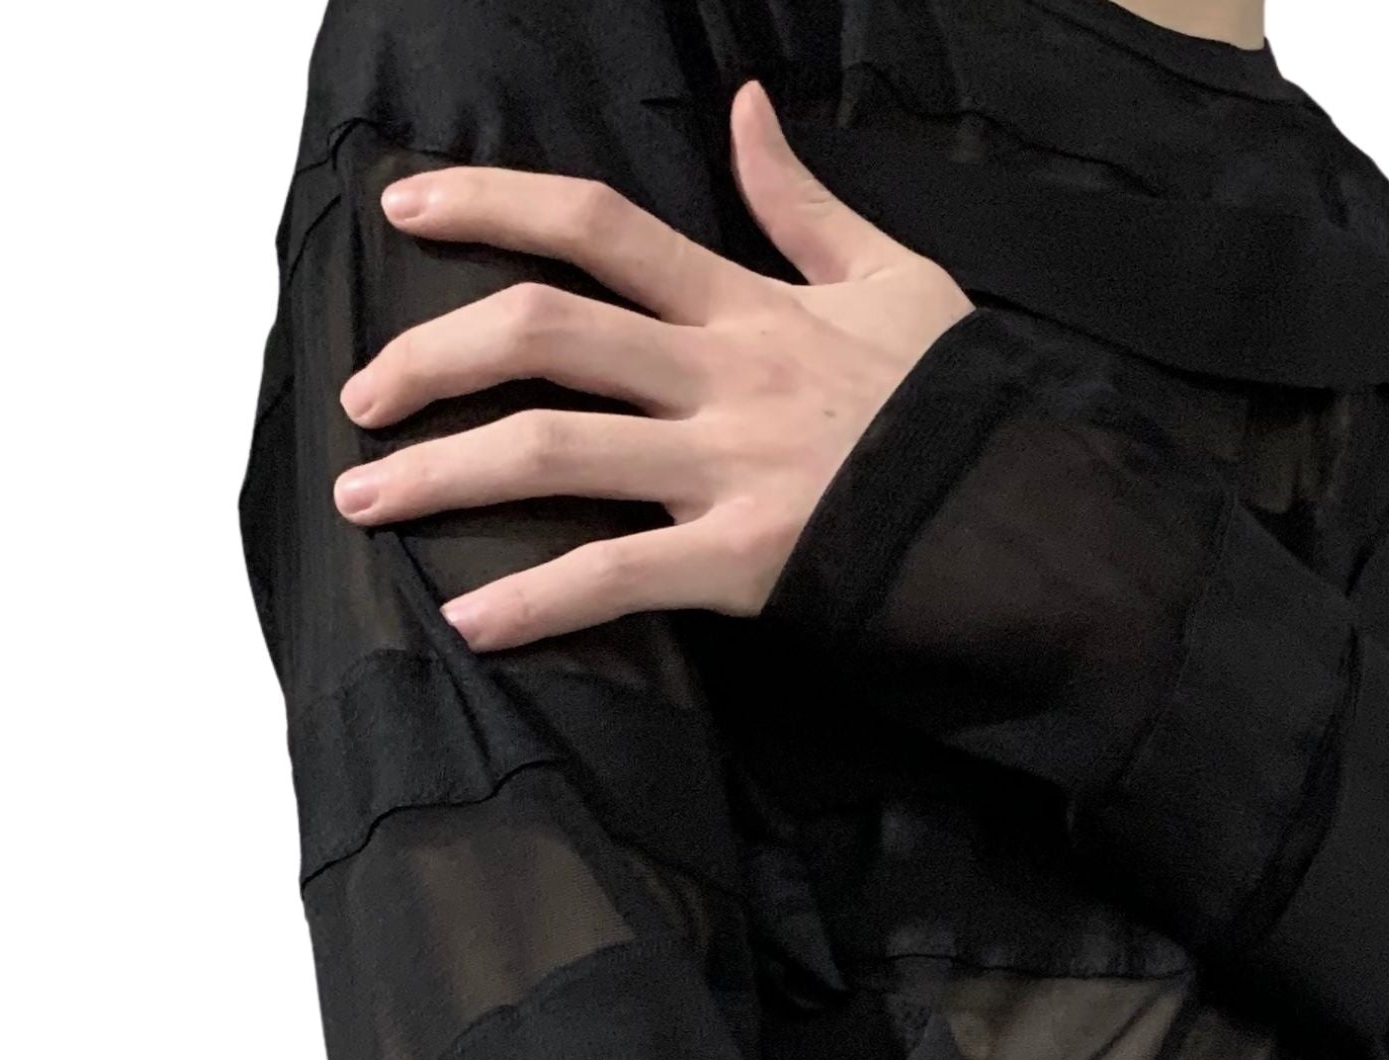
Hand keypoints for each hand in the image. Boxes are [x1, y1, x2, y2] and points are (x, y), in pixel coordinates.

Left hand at [331, 80, 970, 646]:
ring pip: (555, 453)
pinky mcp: (741, 565)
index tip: (405, 206)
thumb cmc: (955, 404)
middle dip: (430, 359)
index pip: (597, 228)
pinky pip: (616, 579)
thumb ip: (800, 202)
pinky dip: (533, 603)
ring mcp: (726, 472)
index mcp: (744, 305)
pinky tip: (468, 622)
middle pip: (543, 335)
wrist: (1028, 514)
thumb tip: (745, 108)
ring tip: (366, 501)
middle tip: (359, 397)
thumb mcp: (892, 277)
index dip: (491, 204)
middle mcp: (719, 378)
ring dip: (442, 475)